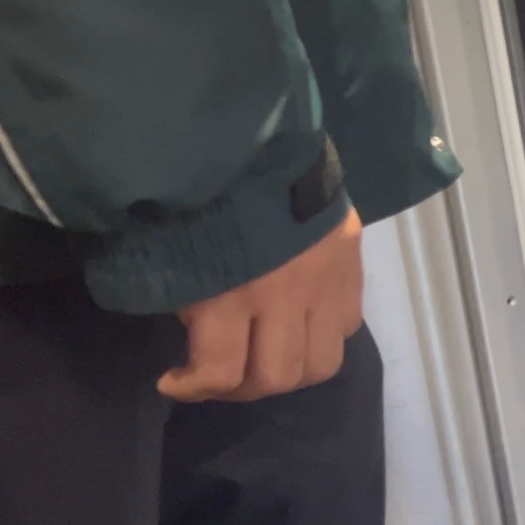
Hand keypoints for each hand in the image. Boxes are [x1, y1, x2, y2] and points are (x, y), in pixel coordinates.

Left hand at [160, 208, 363, 402]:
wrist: (260, 136)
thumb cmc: (201, 194)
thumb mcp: (174, 248)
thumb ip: (187, 298)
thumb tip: (191, 338)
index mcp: (228, 290)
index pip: (222, 372)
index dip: (193, 388)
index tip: (173, 380)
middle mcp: (284, 296)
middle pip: (277, 377)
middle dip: (242, 388)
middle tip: (221, 374)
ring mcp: (326, 282)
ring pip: (321, 363)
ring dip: (290, 371)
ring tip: (265, 356)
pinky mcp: (352, 265)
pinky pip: (346, 327)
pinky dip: (320, 337)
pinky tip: (298, 321)